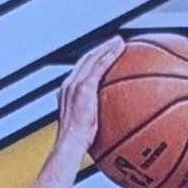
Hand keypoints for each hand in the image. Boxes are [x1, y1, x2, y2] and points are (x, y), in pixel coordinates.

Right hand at [56, 36, 124, 157]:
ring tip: (120, 42)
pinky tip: (121, 49)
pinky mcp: (83, 87)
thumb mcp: (83, 132)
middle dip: (100, 49)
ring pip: (92, 58)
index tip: (104, 56)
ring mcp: (75, 85)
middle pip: (85, 60)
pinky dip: (109, 55)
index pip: (79, 72)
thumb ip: (91, 124)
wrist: (69, 145)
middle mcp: (68, 85)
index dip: (92, 61)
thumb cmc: (76, 145)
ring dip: (106, 47)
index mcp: (66, 93)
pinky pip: (99, 66)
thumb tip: (107, 132)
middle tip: (114, 43)